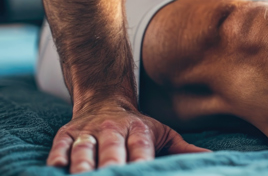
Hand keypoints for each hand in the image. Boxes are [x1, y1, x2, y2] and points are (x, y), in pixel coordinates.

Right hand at [46, 104, 209, 173]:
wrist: (104, 99)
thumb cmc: (139, 127)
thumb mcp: (163, 133)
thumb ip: (183, 150)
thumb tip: (211, 159)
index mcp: (139, 131)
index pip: (141, 147)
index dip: (141, 160)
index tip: (143, 171)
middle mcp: (113, 129)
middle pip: (112, 149)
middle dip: (112, 164)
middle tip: (112, 175)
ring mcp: (88, 131)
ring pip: (85, 149)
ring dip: (84, 164)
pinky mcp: (67, 133)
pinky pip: (61, 145)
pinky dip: (58, 156)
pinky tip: (57, 168)